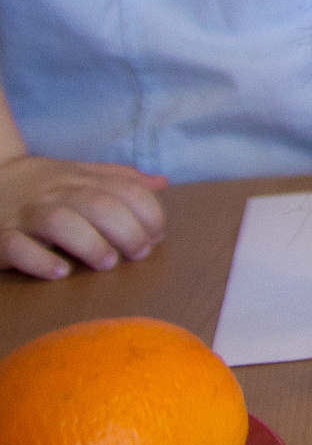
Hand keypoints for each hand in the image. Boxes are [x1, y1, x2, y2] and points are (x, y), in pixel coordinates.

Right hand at [0, 153, 167, 279]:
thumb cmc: (44, 184)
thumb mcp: (81, 173)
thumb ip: (120, 179)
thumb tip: (161, 184)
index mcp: (80, 178)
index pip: (124, 189)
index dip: (148, 212)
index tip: (157, 235)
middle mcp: (55, 193)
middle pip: (98, 205)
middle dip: (127, 230)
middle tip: (138, 252)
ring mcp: (26, 215)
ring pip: (60, 223)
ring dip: (90, 243)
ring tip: (107, 262)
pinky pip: (17, 247)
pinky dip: (39, 260)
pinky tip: (60, 272)